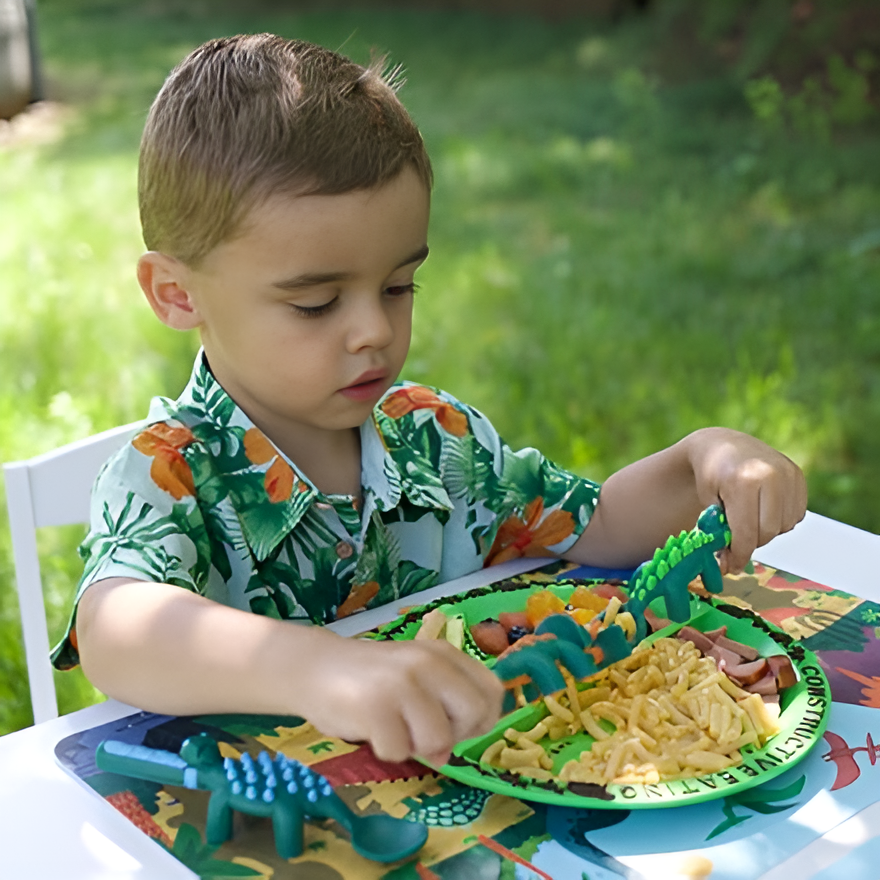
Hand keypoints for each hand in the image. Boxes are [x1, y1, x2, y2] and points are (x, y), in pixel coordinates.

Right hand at [302, 636, 504, 766]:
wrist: (315, 669)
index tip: (456, 725)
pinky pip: (399, 751)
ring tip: (393, 728)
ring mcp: (402, 683)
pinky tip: (371, 729)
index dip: (482, 718)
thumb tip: (452, 750)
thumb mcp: (417, 677)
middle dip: (454, 735)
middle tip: (423, 731)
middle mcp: (428, 663)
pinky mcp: (375, 706)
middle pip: (474, 714)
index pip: (492, 691)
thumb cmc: (372, 679)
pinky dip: (385, 750)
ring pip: (438, 740)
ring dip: (415, 746)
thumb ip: (445, 702)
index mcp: (443, 654)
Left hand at [687, 427, 806, 573]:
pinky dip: (780, 520)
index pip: (747, 532)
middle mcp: (771, 475)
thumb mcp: (708, 503)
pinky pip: (795, 515)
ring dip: (766, 531)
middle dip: (751, 542)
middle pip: (768, 532)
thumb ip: (719, 533)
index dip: (739, 554)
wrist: (724, 446)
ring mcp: (788, 474)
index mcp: (743, 481)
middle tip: (735, 540)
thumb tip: (729, 568)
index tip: (731, 566)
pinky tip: (762, 507)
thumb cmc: (711, 477)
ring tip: (747, 516)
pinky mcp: (799, 475)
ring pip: (784, 526)